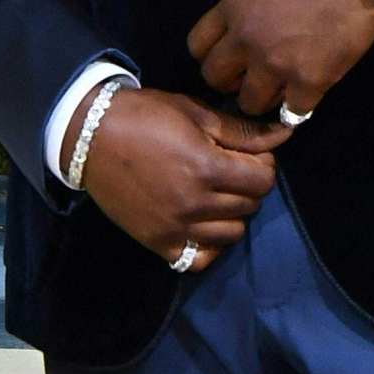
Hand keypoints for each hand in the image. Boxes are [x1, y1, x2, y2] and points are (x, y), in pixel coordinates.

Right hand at [75, 88, 289, 273]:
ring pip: (232, 234)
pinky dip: (207, 246)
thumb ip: (242, 131)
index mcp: (207, 167)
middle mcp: (195, 203)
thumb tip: (284, 134)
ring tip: (213, 196)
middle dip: (247, 185)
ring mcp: (175, 228)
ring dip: (231, 215)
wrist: (89, 135)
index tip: (245, 154)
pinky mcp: (157, 243)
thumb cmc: (144, 116)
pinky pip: (199, 260)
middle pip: (250, 205)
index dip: (262, 164)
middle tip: (227, 170)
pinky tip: (200, 225)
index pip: (263, 179)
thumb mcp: (195, 114)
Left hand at [187, 0, 373, 119]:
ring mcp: (276, 65)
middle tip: (248, 76)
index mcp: (232, 11)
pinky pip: (292, 112)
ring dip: (261, 98)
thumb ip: (244, 8)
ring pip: (249, 103)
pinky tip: (305, 96)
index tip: (227, 56)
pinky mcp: (309, 82)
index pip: (196, 47)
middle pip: (215, 79)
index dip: (211, 54)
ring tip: (277, 89)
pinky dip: (298, 106)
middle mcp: (246, 42)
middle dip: (229, 80)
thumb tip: (241, 31)